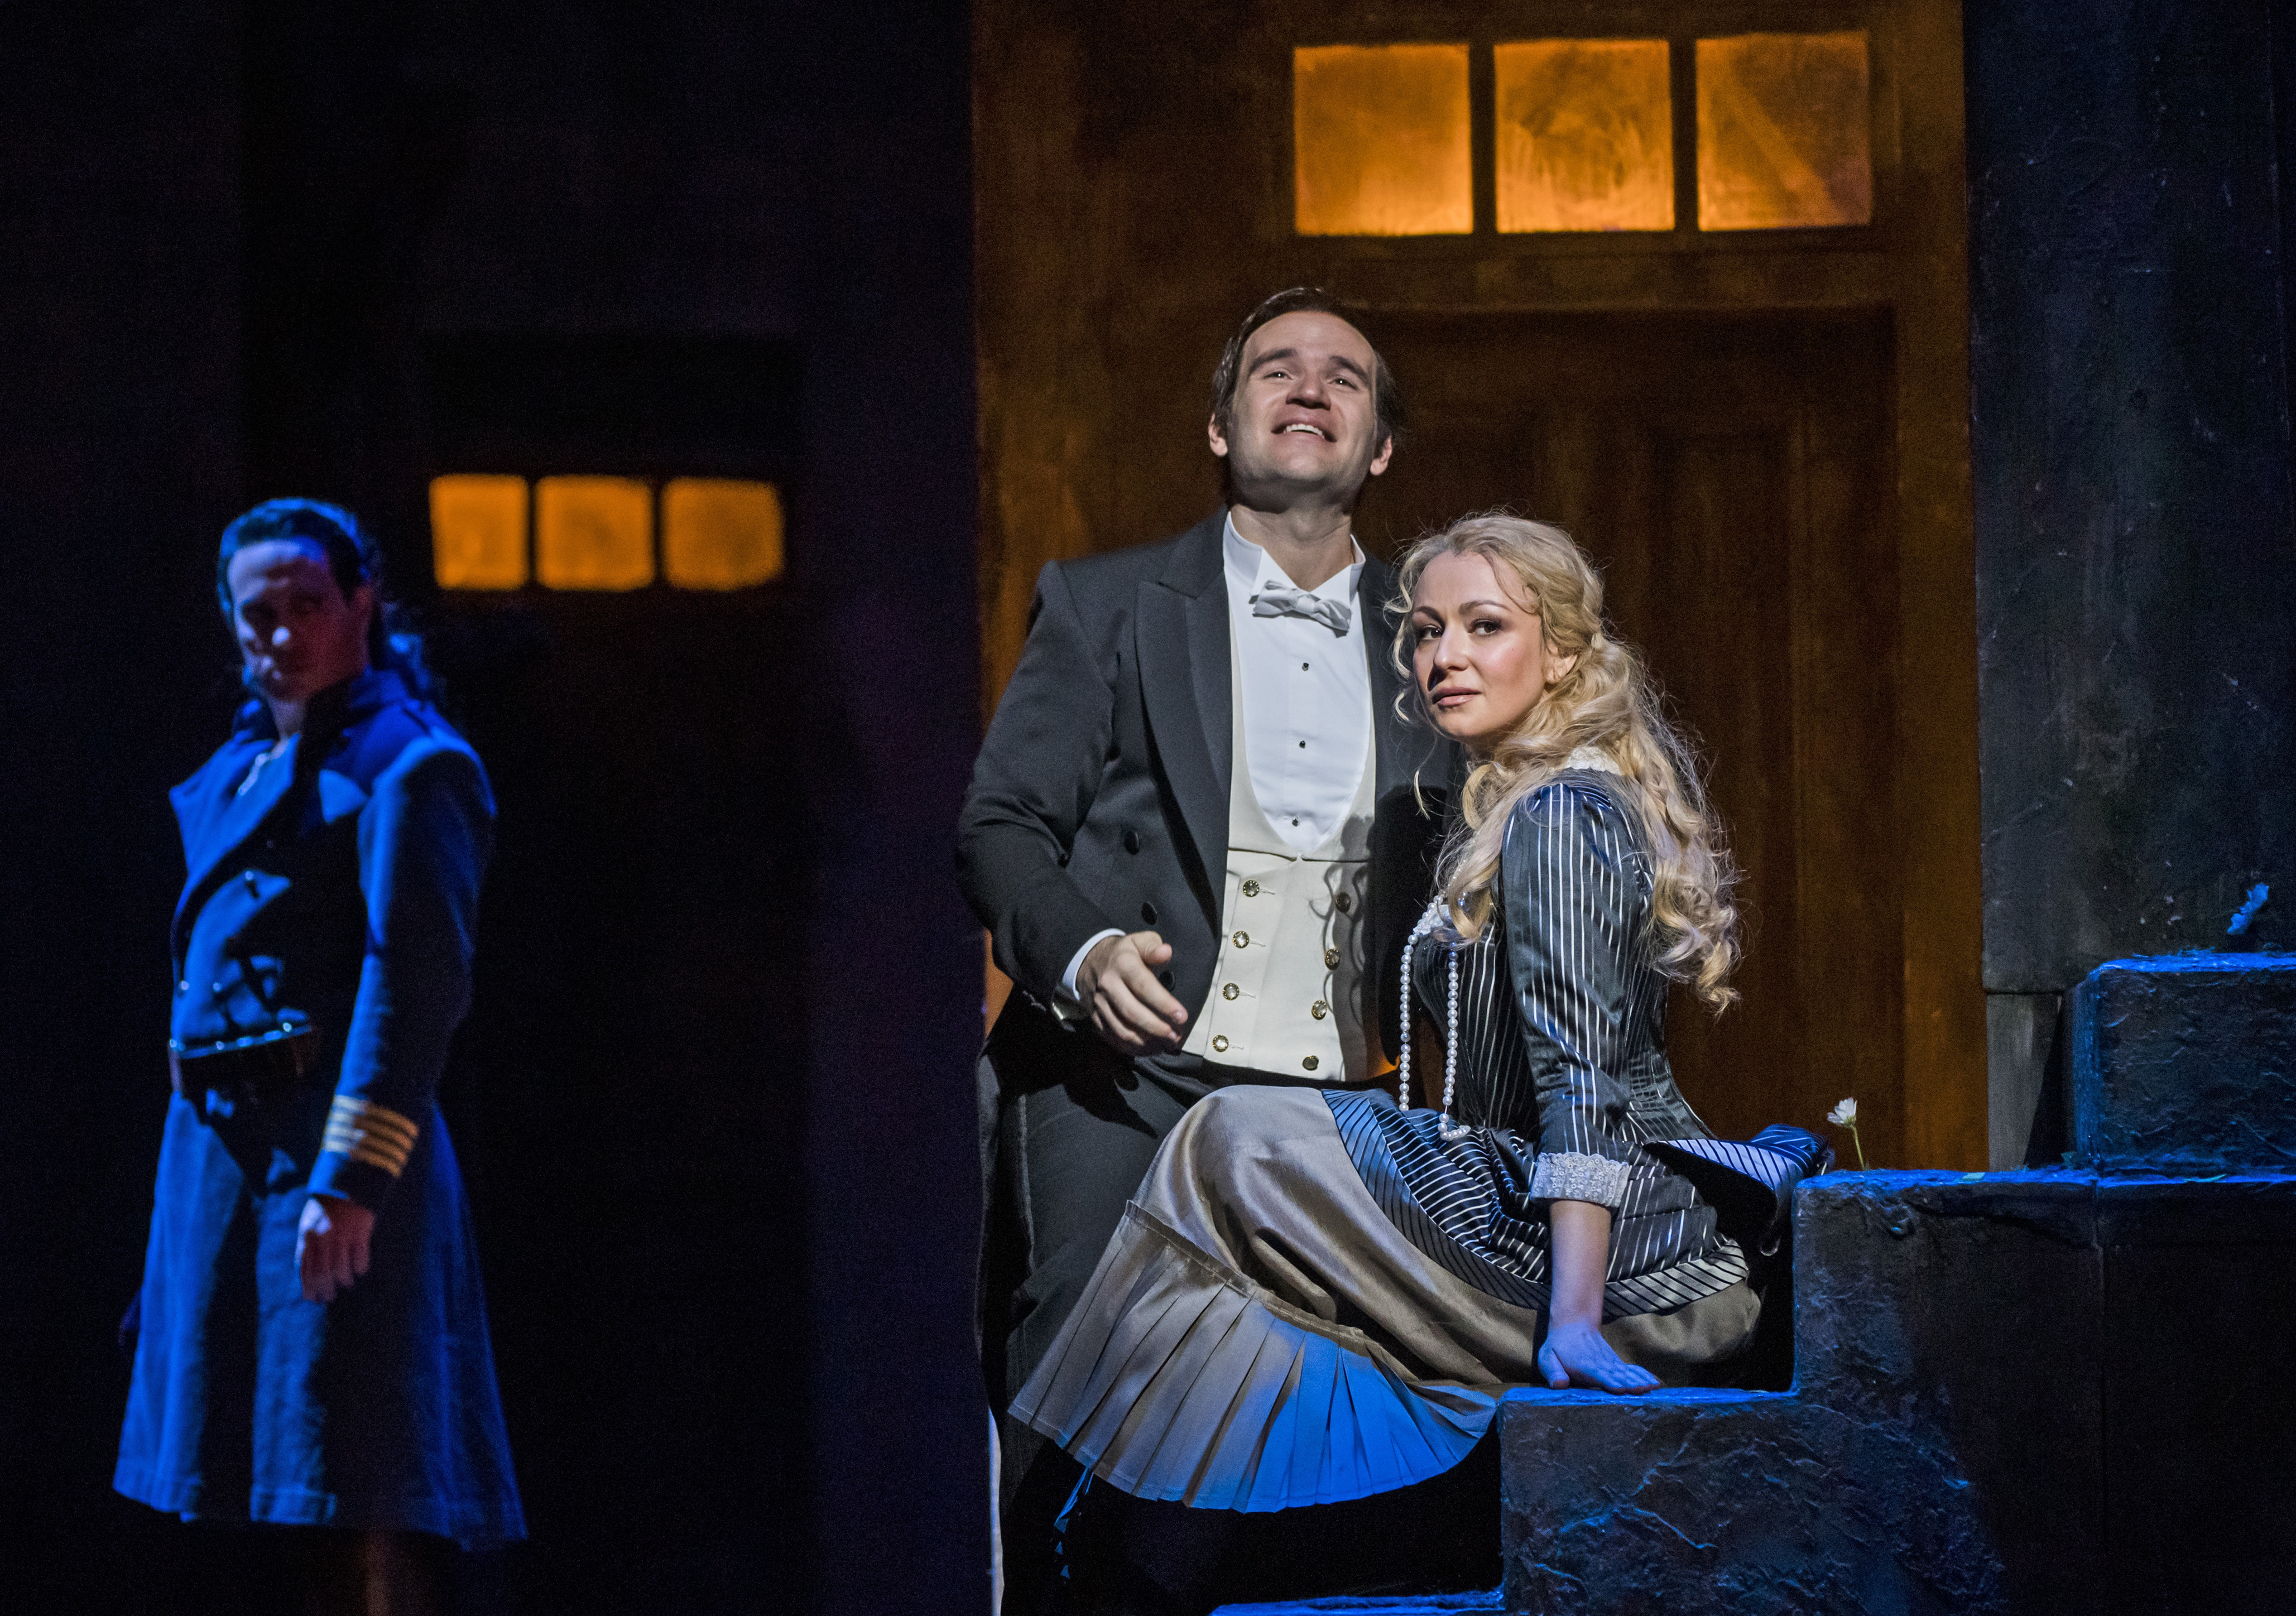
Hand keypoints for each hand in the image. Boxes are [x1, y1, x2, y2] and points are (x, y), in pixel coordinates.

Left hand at [296, 1193, 375, 1303]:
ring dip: (344, 1280)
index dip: (309, 1287)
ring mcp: (342, 1234)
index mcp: (307, 1237)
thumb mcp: (308, 1227)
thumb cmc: (324, 1212)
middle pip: (321, 1273)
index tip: (314, 1299)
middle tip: (330, 1297)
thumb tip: (305, 1279)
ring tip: (346, 1283)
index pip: (305, 1269)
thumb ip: (306, 1251)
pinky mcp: (360, 1231)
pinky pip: (360, 1257)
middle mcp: (322, 1238)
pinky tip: (360, 1270)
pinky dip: (360, 1267)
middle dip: (325, 1289)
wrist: (344, 1186)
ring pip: (340, 1268)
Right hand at [1077, 930, 1188, 1053]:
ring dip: (1145, 1042)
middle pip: (1133, 1013)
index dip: (1164, 1004)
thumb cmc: (1122, 954)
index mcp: (1122, 965)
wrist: (1088, 961)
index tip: (1182, 1016)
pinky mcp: (1094, 1017)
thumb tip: (1166, 952)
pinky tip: (1148, 1049)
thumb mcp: (1138, 942)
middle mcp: (1108, 985)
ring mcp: (1099, 1003)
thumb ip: (1153, 946)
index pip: (1144, 987)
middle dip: (1157, 1028)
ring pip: (1122, 1030)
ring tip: (1166, 1045)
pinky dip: (1131, 1048)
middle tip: (1176, 1036)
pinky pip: (1112, 1037)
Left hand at [1537, 1318, 1659, 1393]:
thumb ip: (1553, 1372)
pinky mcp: (1616, 1364)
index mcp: (1585, 1366)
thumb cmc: (1558, 1347)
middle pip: (1618, 1376)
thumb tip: (1559, 1385)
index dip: (1609, 1381)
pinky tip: (1655, 1383)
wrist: (1573, 1325)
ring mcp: (1611, 1364)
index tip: (1621, 1388)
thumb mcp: (1548, 1358)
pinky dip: (1643, 1375)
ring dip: (1641, 1380)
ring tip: (1654, 1388)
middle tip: (1644, 1391)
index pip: (1599, 1375)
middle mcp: (1601, 1365)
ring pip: (1627, 1373)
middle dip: (1630, 1384)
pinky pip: (1631, 1371)